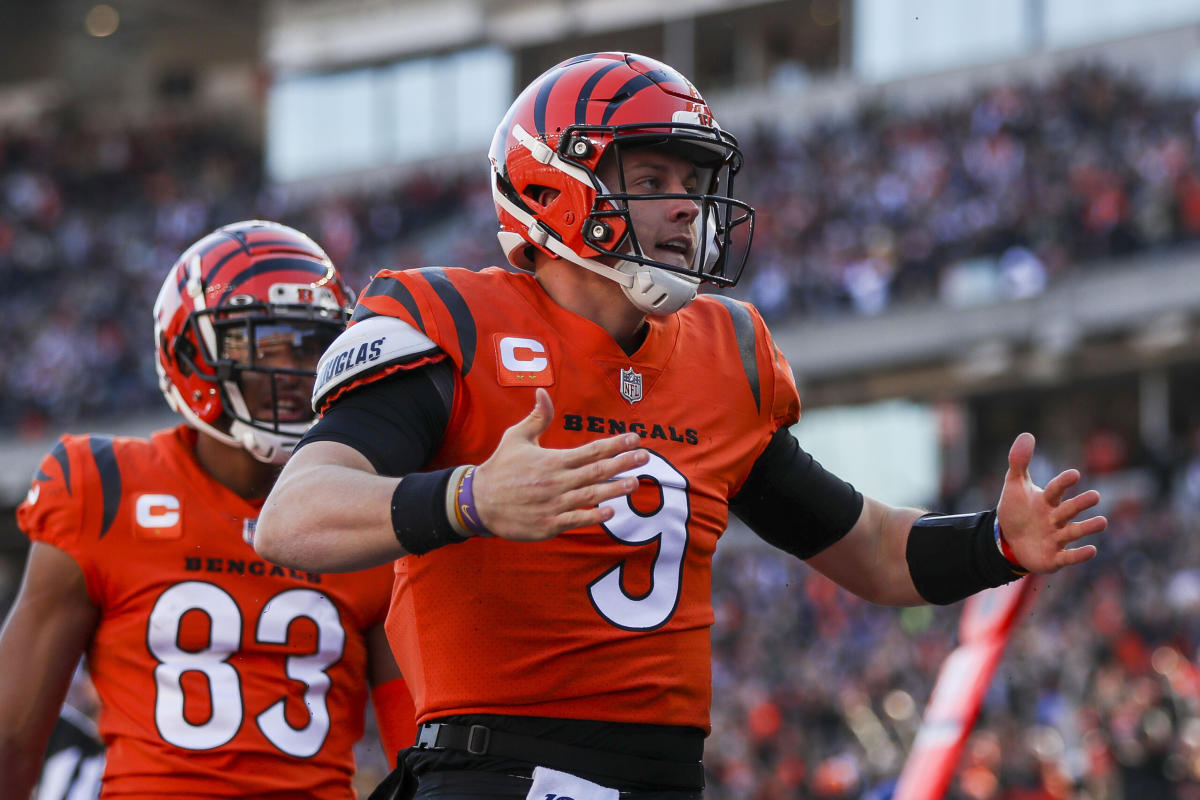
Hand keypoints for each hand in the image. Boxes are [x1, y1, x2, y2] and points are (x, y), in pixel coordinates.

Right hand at [471, 388, 648, 540]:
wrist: (478, 501)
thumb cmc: (500, 468)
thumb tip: (543, 392)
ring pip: (591, 496)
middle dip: (623, 463)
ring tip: (635, 483)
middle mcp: (557, 481)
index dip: (615, 444)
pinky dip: (593, 516)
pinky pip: (575, 520)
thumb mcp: (516, 437)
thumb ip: (537, 417)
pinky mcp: (548, 524)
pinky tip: (610, 512)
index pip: (591, 450)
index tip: (634, 438)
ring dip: (615, 489)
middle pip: (597, 471)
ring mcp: (553, 504)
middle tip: (644, 457)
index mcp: (552, 460)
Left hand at [996, 432, 1106, 572]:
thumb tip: (1027, 435)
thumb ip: (1019, 461)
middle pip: (1069, 510)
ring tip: (1102, 521)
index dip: (1063, 482)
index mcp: (1047, 501)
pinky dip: (1079, 555)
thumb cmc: (1016, 510)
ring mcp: (1056, 538)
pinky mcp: (1054, 558)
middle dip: (1080, 504)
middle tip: (1095, 496)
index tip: (1074, 474)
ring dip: (1087, 528)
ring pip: (1074, 532)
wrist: (1007, 540)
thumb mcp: (1014, 485)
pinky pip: (1068, 557)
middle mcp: (1055, 518)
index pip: (1055, 489)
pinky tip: (1092, 550)